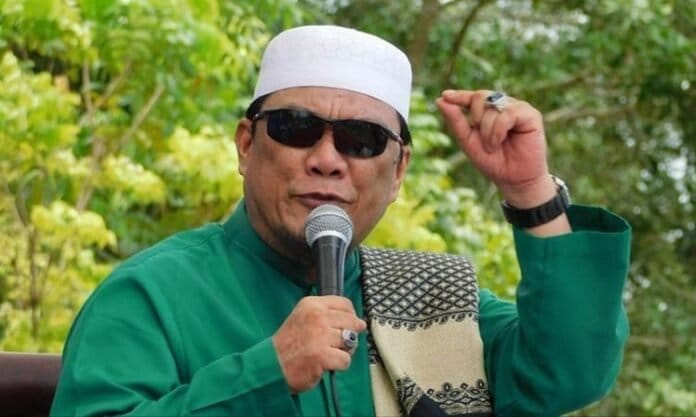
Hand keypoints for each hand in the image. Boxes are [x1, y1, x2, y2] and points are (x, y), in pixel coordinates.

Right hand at [272, 296, 366, 392]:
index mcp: (312, 304)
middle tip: (338, 344)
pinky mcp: (323, 355)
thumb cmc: (288, 344)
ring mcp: (320, 335)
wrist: (272, 365)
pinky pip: (346, 359)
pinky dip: (339, 365)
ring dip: (344, 351)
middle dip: (350, 335)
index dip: (351, 316)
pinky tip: (327, 364)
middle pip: (352, 322)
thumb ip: (326, 314)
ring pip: (351, 341)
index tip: (349, 324)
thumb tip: (357, 321)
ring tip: (330, 353)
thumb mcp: (303, 317)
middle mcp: (317, 316)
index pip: (345, 304)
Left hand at [436, 89, 553, 207]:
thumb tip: (440, 100)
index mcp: (488, 111)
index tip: (445, 96)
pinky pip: (507, 113)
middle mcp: (503, 106)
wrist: (513, 179)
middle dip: (475, 118)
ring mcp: (517, 108)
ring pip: (492, 106)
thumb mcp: (468, 141)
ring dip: (486, 130)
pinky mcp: (530, 114)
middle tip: (481, 139)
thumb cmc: (492, 161)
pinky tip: (499, 142)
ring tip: (492, 146)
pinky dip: (497, 130)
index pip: (472, 97)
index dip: (459, 96)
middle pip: (480, 97)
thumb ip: (455, 121)